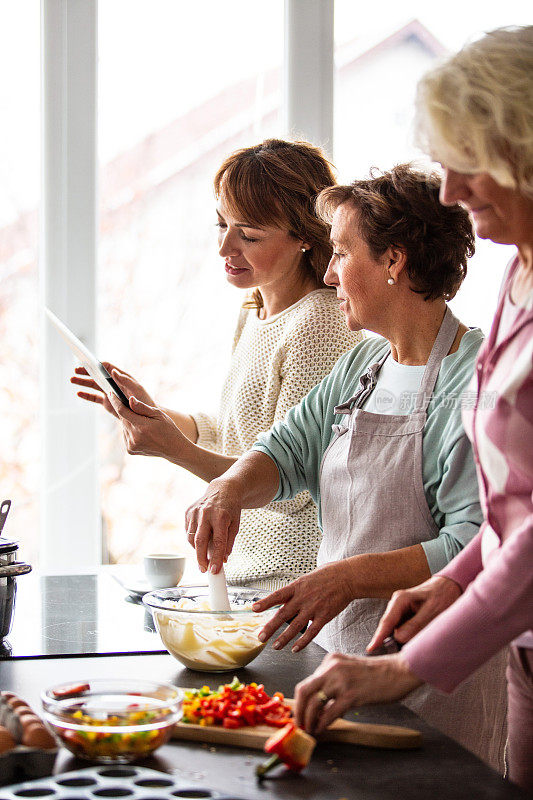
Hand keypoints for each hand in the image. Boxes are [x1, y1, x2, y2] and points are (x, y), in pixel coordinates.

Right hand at [71, 363, 155, 417]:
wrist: (146, 416)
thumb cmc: (144, 401)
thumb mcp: (137, 389)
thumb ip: (125, 380)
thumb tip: (113, 371)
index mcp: (121, 377)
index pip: (107, 367)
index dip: (97, 364)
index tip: (87, 362)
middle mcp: (114, 383)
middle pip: (97, 375)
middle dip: (86, 371)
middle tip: (75, 370)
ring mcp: (109, 393)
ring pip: (94, 385)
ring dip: (83, 382)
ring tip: (71, 379)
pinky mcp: (107, 402)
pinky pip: (94, 398)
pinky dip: (86, 395)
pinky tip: (78, 393)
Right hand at [185, 479, 242, 573]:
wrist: (223, 489)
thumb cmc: (231, 508)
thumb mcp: (235, 525)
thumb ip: (229, 542)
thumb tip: (222, 559)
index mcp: (221, 516)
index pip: (218, 542)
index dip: (215, 558)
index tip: (214, 570)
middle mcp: (206, 513)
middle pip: (200, 541)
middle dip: (201, 558)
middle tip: (204, 569)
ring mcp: (195, 512)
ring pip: (192, 538)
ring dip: (197, 549)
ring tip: (204, 554)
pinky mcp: (188, 512)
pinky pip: (188, 531)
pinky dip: (193, 539)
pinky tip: (201, 539)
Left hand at [252, 561, 355, 651]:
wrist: (347, 577)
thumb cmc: (329, 574)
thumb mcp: (308, 577)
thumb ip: (297, 588)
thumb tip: (287, 596)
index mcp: (297, 586)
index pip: (277, 595)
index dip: (265, 602)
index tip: (254, 609)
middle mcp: (303, 598)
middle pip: (282, 615)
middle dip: (270, 628)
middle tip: (260, 637)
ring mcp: (313, 608)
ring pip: (294, 627)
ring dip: (283, 638)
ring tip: (275, 646)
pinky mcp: (324, 616)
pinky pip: (311, 632)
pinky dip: (302, 642)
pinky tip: (295, 648)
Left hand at [294, 652, 421, 735]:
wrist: (399, 671)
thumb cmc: (377, 674)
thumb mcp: (349, 670)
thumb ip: (333, 683)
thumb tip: (318, 706)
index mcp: (331, 660)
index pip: (307, 682)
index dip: (300, 702)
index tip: (300, 714)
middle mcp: (332, 667)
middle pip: (304, 690)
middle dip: (299, 711)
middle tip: (300, 725)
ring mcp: (341, 680)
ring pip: (313, 703)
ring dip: (309, 720)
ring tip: (311, 730)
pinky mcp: (352, 694)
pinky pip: (329, 713)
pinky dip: (322, 724)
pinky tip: (322, 730)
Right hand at [366, 575, 461, 651]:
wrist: (450, 586)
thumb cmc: (442, 595)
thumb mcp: (432, 611)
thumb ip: (416, 625)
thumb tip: (399, 638)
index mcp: (400, 599)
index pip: (386, 622)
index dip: (378, 637)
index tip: (371, 649)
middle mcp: (397, 604)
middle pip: (390, 628)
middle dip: (396, 640)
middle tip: (409, 649)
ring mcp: (400, 610)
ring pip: (398, 630)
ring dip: (407, 637)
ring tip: (423, 634)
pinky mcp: (406, 615)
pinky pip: (404, 629)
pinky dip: (411, 635)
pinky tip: (422, 632)